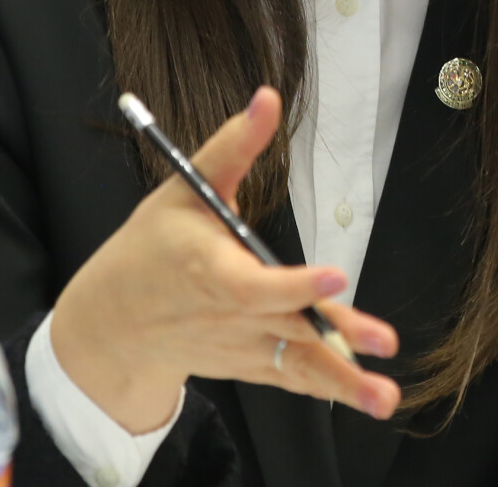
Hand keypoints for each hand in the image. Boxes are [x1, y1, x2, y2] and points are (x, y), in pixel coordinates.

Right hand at [50, 86, 402, 431]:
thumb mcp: (183, 189)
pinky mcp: (250, 364)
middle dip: (338, 339)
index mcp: (209, 271)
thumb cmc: (150, 248)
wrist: (113, 323)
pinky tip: (366, 398)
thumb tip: (266, 98)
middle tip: (385, 343)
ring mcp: (242, 346)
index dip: (293, 286)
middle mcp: (229, 316)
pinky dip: (327, 389)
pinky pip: (292, 378)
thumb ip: (233, 147)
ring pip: (296, 365)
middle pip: (289, 329)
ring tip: (385, 398)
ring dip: (344, 383)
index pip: (253, 285)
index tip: (333, 277)